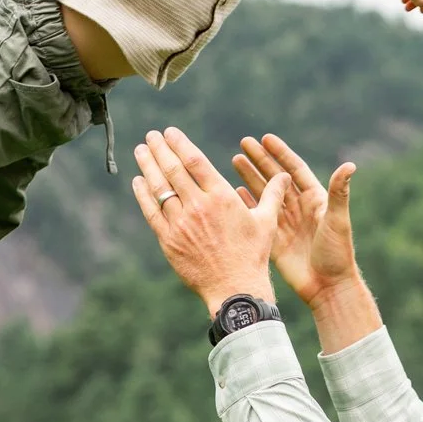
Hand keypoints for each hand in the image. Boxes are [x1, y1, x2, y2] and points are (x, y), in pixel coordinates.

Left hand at [132, 126, 286, 313]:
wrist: (234, 288)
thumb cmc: (253, 255)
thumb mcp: (266, 221)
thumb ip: (272, 194)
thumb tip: (284, 175)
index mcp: (221, 197)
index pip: (194, 161)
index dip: (180, 143)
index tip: (170, 132)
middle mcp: (198, 206)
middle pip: (173, 170)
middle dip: (160, 149)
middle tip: (151, 135)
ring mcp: (181, 223)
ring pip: (159, 188)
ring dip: (148, 166)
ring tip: (141, 150)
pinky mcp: (169, 240)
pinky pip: (151, 212)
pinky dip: (143, 194)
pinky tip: (138, 181)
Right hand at [232, 133, 358, 307]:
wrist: (327, 287)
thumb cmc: (337, 253)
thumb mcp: (337, 220)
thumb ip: (339, 193)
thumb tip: (350, 165)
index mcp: (315, 199)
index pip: (294, 169)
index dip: (280, 153)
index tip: (265, 138)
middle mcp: (299, 208)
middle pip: (276, 178)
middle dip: (260, 160)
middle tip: (243, 144)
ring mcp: (286, 223)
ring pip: (265, 194)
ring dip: (250, 177)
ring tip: (234, 160)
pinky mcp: (275, 239)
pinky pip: (259, 216)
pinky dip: (247, 203)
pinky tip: (233, 192)